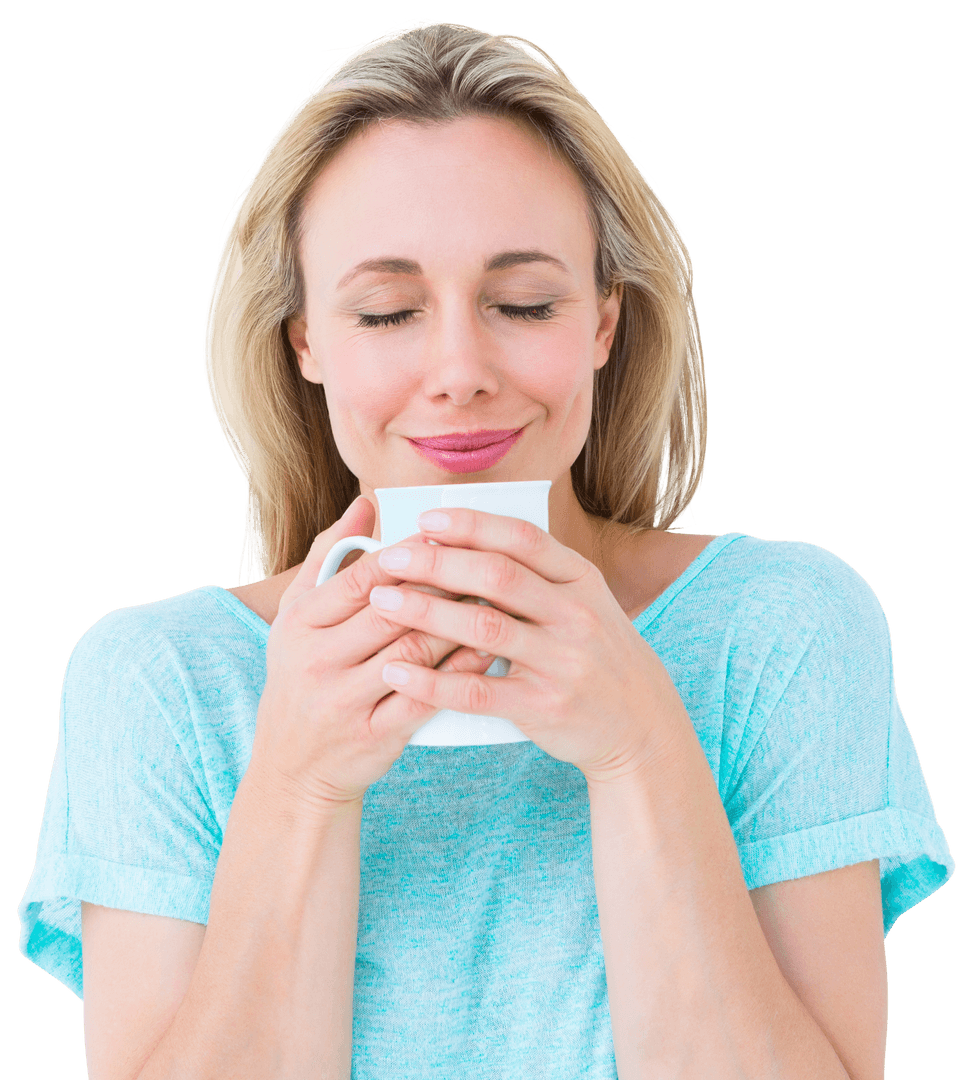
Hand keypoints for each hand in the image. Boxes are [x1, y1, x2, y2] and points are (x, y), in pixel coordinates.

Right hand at [248, 496, 497, 810]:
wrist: (293, 766)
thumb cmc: (301, 676)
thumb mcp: (298, 616)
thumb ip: (330, 556)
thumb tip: (367, 504)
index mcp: (298, 624)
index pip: (360, 578)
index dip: (407, 554)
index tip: (445, 536)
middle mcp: (317, 661)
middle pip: (391, 611)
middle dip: (442, 583)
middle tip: (484, 563)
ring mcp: (344, 701)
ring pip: (414, 651)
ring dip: (459, 623)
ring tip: (494, 600)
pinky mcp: (373, 735)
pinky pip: (425, 698)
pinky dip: (459, 672)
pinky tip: (488, 650)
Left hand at [365, 508, 687, 784]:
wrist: (639, 723)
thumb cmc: (594, 653)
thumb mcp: (583, 602)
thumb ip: (536, 575)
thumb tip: (462, 541)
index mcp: (581, 580)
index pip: (522, 539)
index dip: (471, 525)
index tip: (426, 520)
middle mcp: (574, 615)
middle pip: (497, 577)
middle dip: (437, 562)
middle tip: (389, 558)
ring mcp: (561, 662)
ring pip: (483, 628)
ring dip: (426, 612)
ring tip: (381, 602)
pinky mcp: (543, 706)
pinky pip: (477, 691)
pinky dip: (432, 681)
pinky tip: (396, 671)